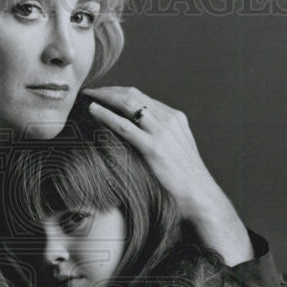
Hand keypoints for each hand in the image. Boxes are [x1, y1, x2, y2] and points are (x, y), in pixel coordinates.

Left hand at [82, 85, 253, 265]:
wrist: (199, 195)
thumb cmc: (184, 179)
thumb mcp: (174, 150)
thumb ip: (159, 138)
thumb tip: (137, 138)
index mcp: (174, 118)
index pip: (141, 97)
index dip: (118, 92)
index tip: (101, 94)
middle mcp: (169, 119)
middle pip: (132, 95)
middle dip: (108, 91)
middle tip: (88, 92)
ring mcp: (162, 132)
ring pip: (128, 104)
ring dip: (104, 97)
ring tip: (86, 97)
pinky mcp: (154, 147)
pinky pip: (124, 126)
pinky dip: (106, 115)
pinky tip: (92, 110)